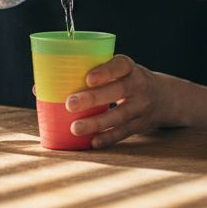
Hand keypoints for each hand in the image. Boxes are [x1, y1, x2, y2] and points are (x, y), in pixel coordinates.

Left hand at [63, 55, 180, 148]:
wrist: (166, 98)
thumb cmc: (127, 81)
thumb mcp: (119, 72)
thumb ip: (90, 76)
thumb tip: (41, 87)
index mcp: (130, 68)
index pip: (120, 65)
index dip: (105, 71)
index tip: (88, 78)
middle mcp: (139, 85)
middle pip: (118, 91)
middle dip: (93, 98)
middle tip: (70, 103)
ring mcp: (142, 107)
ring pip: (120, 115)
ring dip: (97, 123)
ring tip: (75, 128)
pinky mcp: (141, 125)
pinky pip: (124, 133)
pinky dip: (108, 138)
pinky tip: (92, 142)